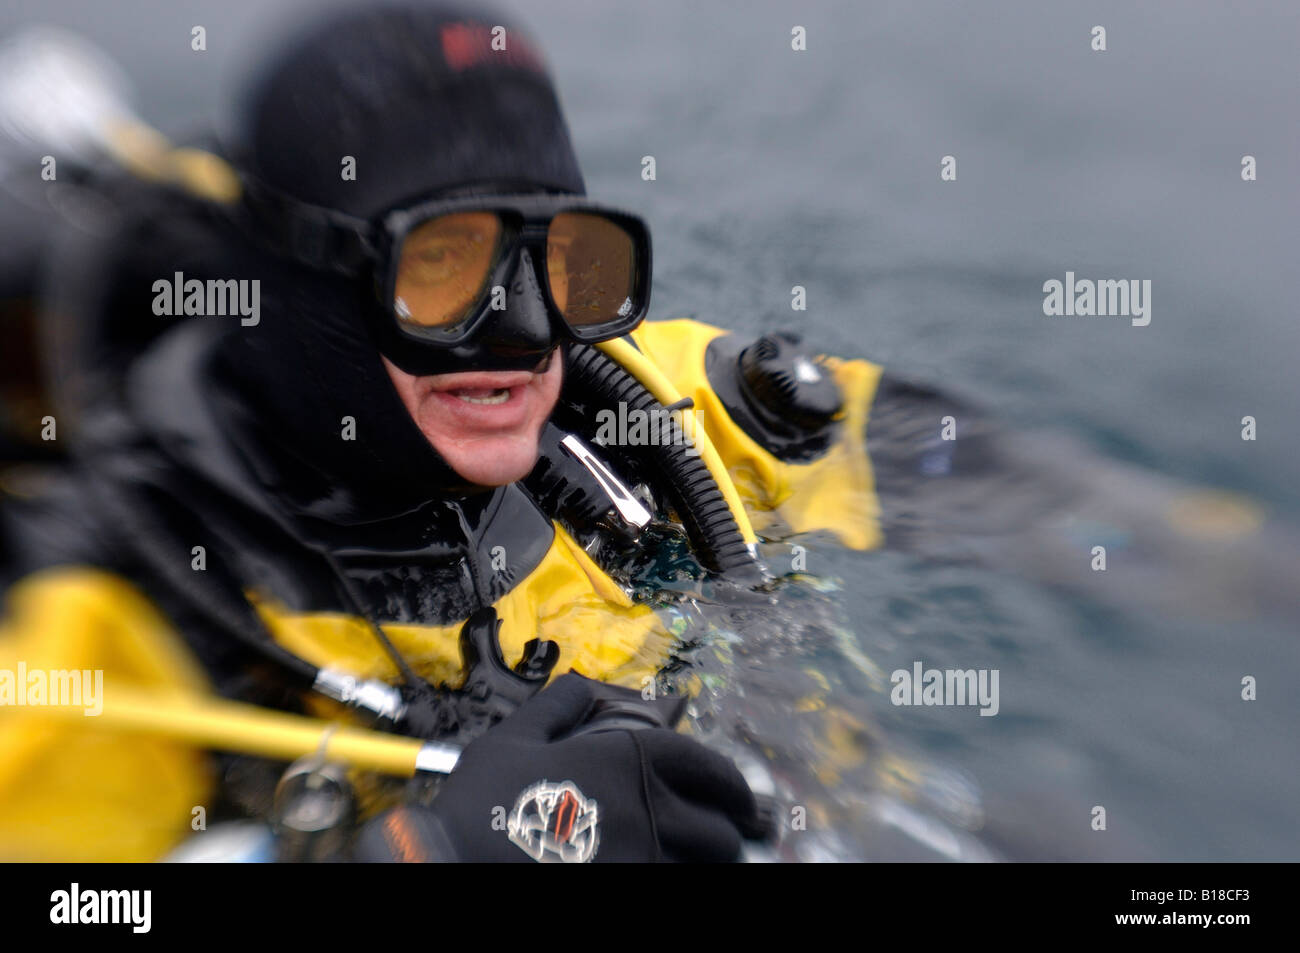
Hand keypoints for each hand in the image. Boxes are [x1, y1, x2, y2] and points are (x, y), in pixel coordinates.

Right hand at [356, 672, 761, 861]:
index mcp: (629, 759)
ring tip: (688, 859)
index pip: (707, 768)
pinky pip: (671, 884)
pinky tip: (652, 870)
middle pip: (718, 832)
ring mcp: (643, 860)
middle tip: (717, 835)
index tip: (738, 799)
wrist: (453, 864)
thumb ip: (563, 704)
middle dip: (722, 832)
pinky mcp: (630, 890)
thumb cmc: (484, 802)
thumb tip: (593, 686)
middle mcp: (649, 810)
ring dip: (699, 862)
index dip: (731, 784)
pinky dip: (672, 877)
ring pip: (700, 868)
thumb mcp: (515, 735)